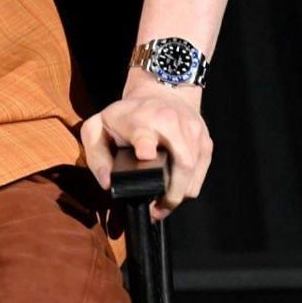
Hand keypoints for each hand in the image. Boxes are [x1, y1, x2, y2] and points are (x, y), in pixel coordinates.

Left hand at [78, 82, 211, 223]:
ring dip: (179, 195)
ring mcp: (191, 132)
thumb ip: (96, 156)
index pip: (144, 132)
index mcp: (140, 120)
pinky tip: (175, 191)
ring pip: (193, 172)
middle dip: (172, 192)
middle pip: (181, 161)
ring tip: (163, 205)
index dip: (145, 143)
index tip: (145, 154)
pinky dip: (189, 186)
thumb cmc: (126, 116)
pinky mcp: (205, 140)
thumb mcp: (98, 128)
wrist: (160, 93)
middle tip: (156, 209)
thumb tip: (108, 183)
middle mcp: (170, 123)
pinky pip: (200, 172)